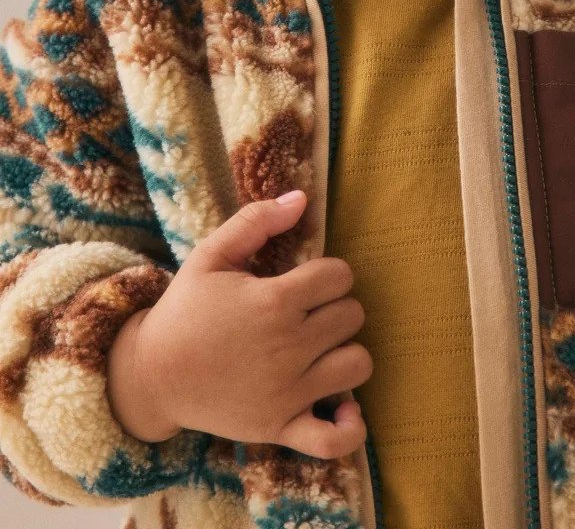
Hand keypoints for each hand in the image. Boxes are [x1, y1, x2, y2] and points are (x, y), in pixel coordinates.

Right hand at [133, 191, 372, 457]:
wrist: (153, 374)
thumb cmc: (186, 309)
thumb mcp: (211, 255)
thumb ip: (256, 221)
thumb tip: (301, 199)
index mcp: (274, 301)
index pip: (340, 275)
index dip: (328, 273)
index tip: (307, 280)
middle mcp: (288, 346)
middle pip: (352, 315)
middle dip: (335, 307)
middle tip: (308, 312)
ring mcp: (287, 392)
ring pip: (358, 364)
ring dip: (345, 352)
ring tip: (321, 349)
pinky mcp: (280, 428)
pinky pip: (334, 438)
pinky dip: (349, 425)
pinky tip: (342, 406)